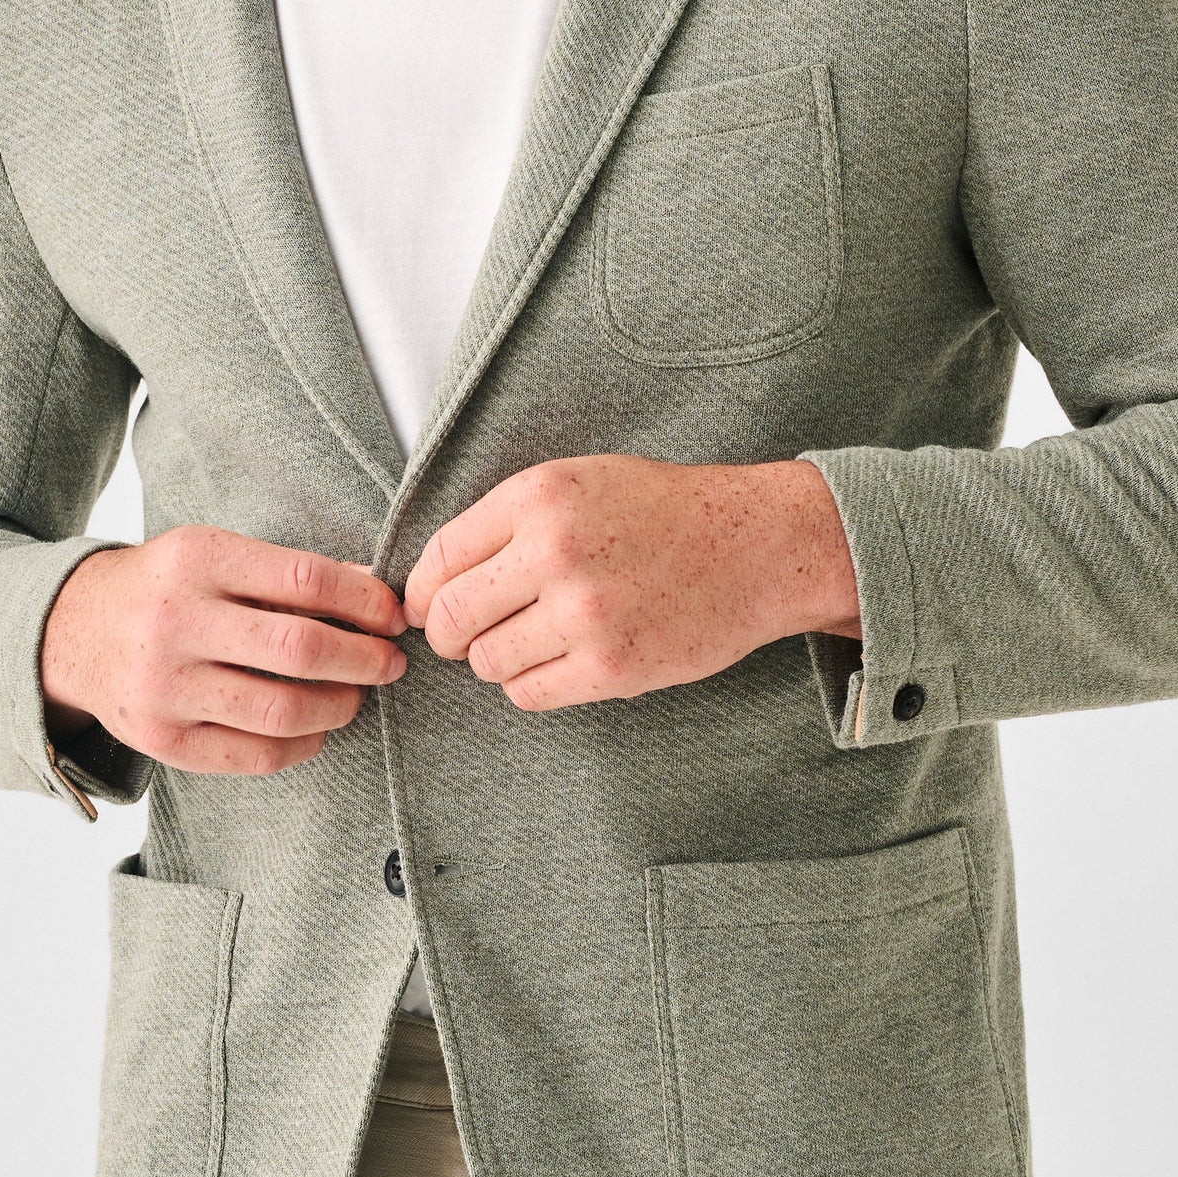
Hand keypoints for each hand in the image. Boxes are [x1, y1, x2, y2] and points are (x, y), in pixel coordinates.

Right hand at [41, 527, 405, 774]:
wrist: (73, 632)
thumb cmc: (166, 588)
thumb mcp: (215, 554)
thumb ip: (289, 572)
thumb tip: (374, 592)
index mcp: (197, 560)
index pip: (305, 579)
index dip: (364, 601)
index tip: (394, 616)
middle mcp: (176, 622)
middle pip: (300, 648)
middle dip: (364, 659)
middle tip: (390, 663)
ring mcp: (165, 687)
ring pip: (283, 710)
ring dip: (340, 706)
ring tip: (356, 695)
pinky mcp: (161, 739)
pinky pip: (253, 756)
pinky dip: (301, 746)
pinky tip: (315, 729)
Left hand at [402, 456, 858, 712]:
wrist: (757, 545)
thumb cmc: (664, 511)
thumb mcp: (578, 482)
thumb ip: (505, 522)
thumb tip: (429, 583)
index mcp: (539, 496)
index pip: (438, 557)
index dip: (421, 591)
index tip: (428, 606)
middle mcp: (555, 552)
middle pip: (450, 617)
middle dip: (447, 634)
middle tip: (465, 636)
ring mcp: (584, 614)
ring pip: (487, 662)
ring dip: (496, 659)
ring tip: (533, 641)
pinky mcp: (612, 668)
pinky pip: (530, 694)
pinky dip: (532, 685)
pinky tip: (561, 661)